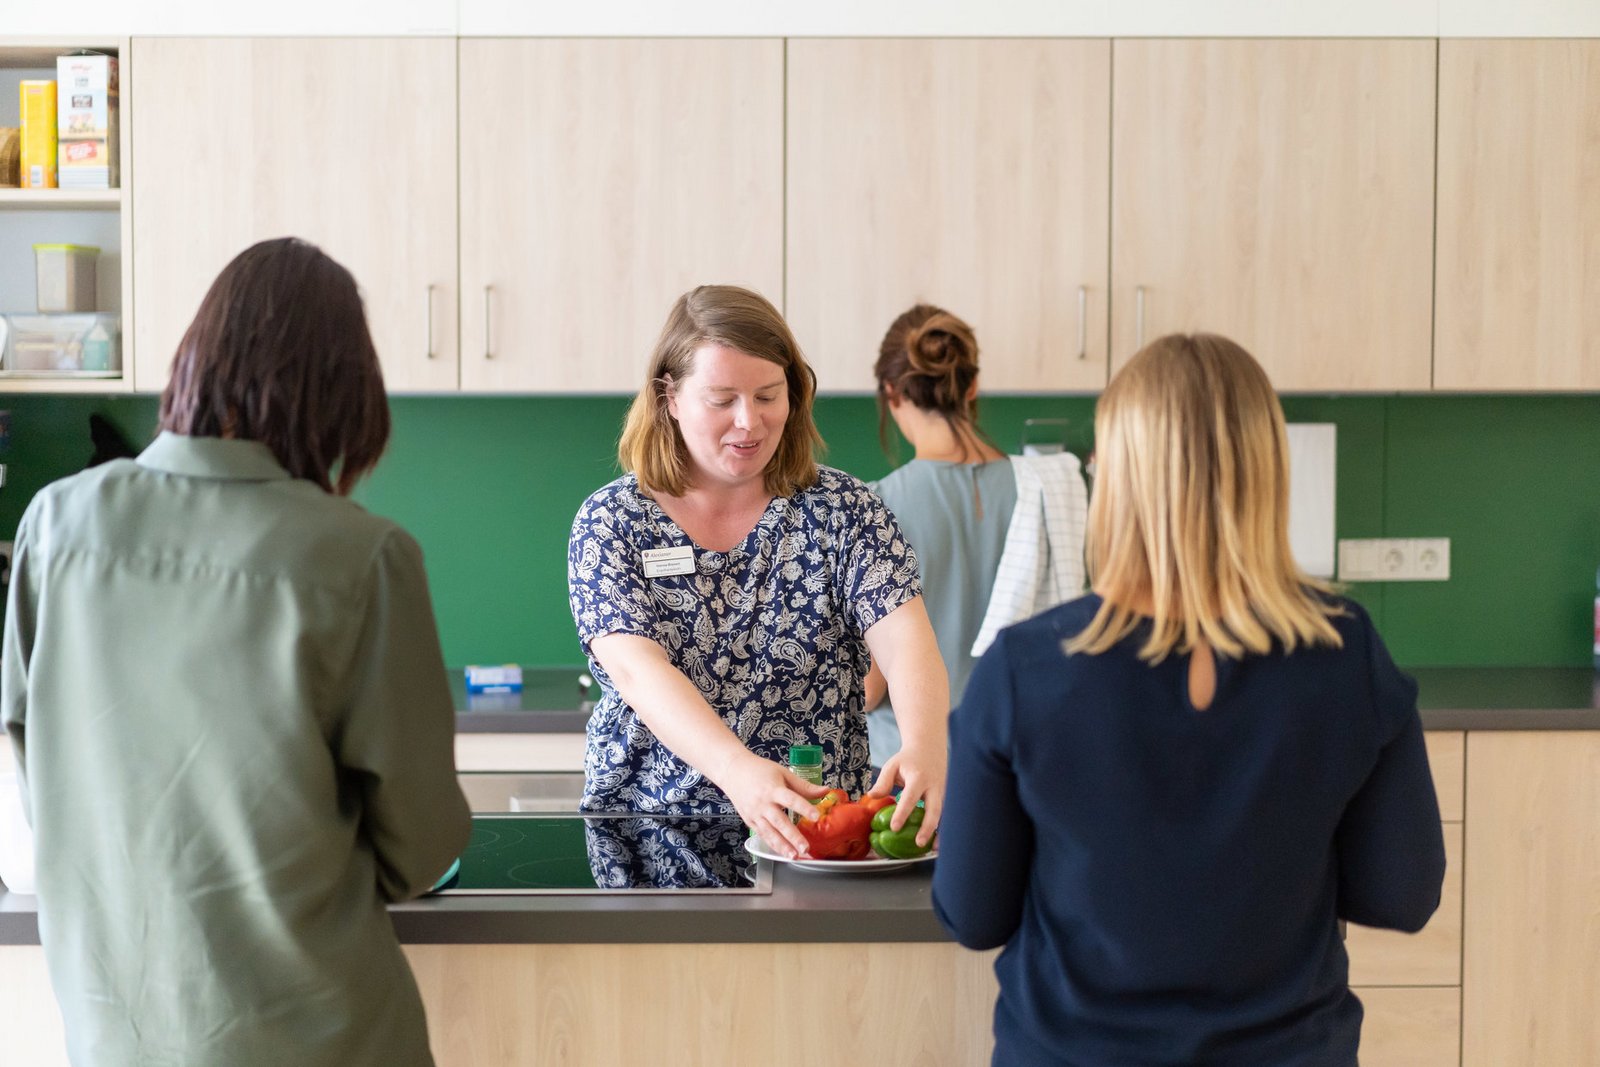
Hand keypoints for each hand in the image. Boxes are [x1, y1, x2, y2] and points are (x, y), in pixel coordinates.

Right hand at [714, 751, 832, 858]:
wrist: (732, 770)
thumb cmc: (759, 770)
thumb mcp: (782, 772)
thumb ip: (803, 785)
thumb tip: (825, 791)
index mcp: (773, 789)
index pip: (791, 799)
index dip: (804, 808)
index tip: (816, 816)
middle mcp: (763, 803)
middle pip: (779, 822)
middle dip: (793, 836)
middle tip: (806, 848)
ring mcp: (755, 814)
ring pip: (769, 832)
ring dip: (782, 846)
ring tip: (794, 856)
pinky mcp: (749, 820)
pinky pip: (762, 835)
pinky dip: (772, 845)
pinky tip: (782, 852)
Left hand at [868, 741, 945, 847]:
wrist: (930, 747)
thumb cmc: (908, 759)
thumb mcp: (892, 765)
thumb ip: (883, 781)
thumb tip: (872, 797)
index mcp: (919, 777)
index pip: (910, 797)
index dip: (903, 813)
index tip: (894, 827)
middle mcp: (935, 785)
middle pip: (934, 808)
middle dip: (928, 827)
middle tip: (919, 843)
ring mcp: (944, 791)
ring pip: (944, 814)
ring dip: (940, 832)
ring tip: (932, 849)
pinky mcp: (949, 796)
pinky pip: (947, 814)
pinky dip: (943, 829)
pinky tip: (937, 843)